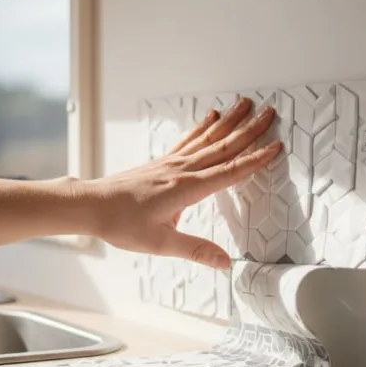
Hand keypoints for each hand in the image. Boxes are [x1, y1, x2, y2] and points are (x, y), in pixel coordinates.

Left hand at [79, 97, 280, 269]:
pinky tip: (211, 116)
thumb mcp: (159, 243)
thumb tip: (225, 262)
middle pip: (223, 147)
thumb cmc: (121, 223)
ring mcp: (171, 163)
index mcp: (186, 189)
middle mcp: (181, 170)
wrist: (91, 205)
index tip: (275, 147)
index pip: (229, 172)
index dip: (255, 160)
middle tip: (270, 113)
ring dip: (230, 121)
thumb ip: (194, 250)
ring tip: (246, 104)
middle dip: (249, 130)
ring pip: (207, 138)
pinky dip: (203, 127)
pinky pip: (189, 139)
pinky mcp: (162, 162)